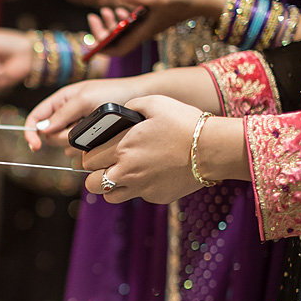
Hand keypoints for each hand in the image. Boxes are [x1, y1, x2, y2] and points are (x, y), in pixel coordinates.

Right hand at [23, 77, 145, 149]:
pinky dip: (87, 147)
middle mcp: (65, 116)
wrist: (137, 99)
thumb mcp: (84, 99)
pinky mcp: (88, 139)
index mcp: (59, 101)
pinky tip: (100, 136)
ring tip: (95, 128)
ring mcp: (77, 128)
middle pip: (50, 136)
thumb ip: (62, 114)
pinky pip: (79, 150)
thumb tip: (43, 130)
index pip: (36, 118)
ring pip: (64, 146)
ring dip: (77, 142)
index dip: (30, 132)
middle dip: (62, 137)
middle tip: (82, 126)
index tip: (35, 146)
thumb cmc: (111, 92)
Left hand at [81, 95, 204, 203]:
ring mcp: (141, 187)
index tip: (96, 152)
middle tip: (105, 165)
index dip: (89, 155)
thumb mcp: (156, 103)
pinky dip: (137, 189)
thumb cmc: (185, 123)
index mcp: (122, 148)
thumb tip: (121, 112)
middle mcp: (127, 171)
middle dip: (94, 174)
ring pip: (109, 196)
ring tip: (121, 175)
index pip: (88, 160)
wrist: (213, 149)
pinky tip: (149, 175)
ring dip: (110, 186)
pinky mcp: (155, 197)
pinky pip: (136, 196)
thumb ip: (131, 106)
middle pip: (92, 183)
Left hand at [91, 0, 228, 56]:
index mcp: (144, 32)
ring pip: (124, 30)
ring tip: (105, 9)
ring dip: (111, 23)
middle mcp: (145, 31)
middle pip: (117, 41)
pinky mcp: (154, 15)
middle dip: (102, 32)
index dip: (102, 49)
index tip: (90, 41)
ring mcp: (149, 24)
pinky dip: (123, 15)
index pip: (118, 49)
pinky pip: (133, 21)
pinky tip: (120, 4)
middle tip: (93, 17)